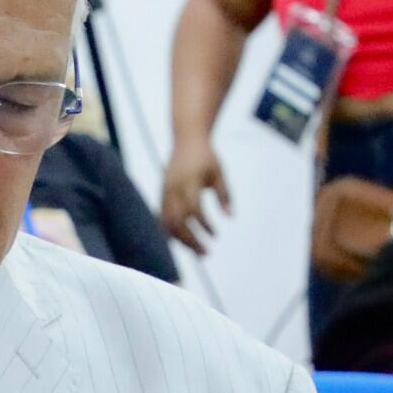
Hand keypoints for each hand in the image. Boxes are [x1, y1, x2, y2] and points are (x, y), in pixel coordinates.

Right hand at [160, 136, 231, 253]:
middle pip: (178, 221)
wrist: (186, 139)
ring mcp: (165, 192)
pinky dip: (172, 232)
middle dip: (191, 240)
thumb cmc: (207, 157)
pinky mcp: (162, 195)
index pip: (193, 209)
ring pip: (168, 223)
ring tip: (197, 251)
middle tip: (206, 253)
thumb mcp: (220, 173)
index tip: (215, 234)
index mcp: (189, 182)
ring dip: (181, 240)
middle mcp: (174, 189)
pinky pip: (163, 219)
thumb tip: (231, 216)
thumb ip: (224, 195)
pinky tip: (184, 242)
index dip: (203, 225)